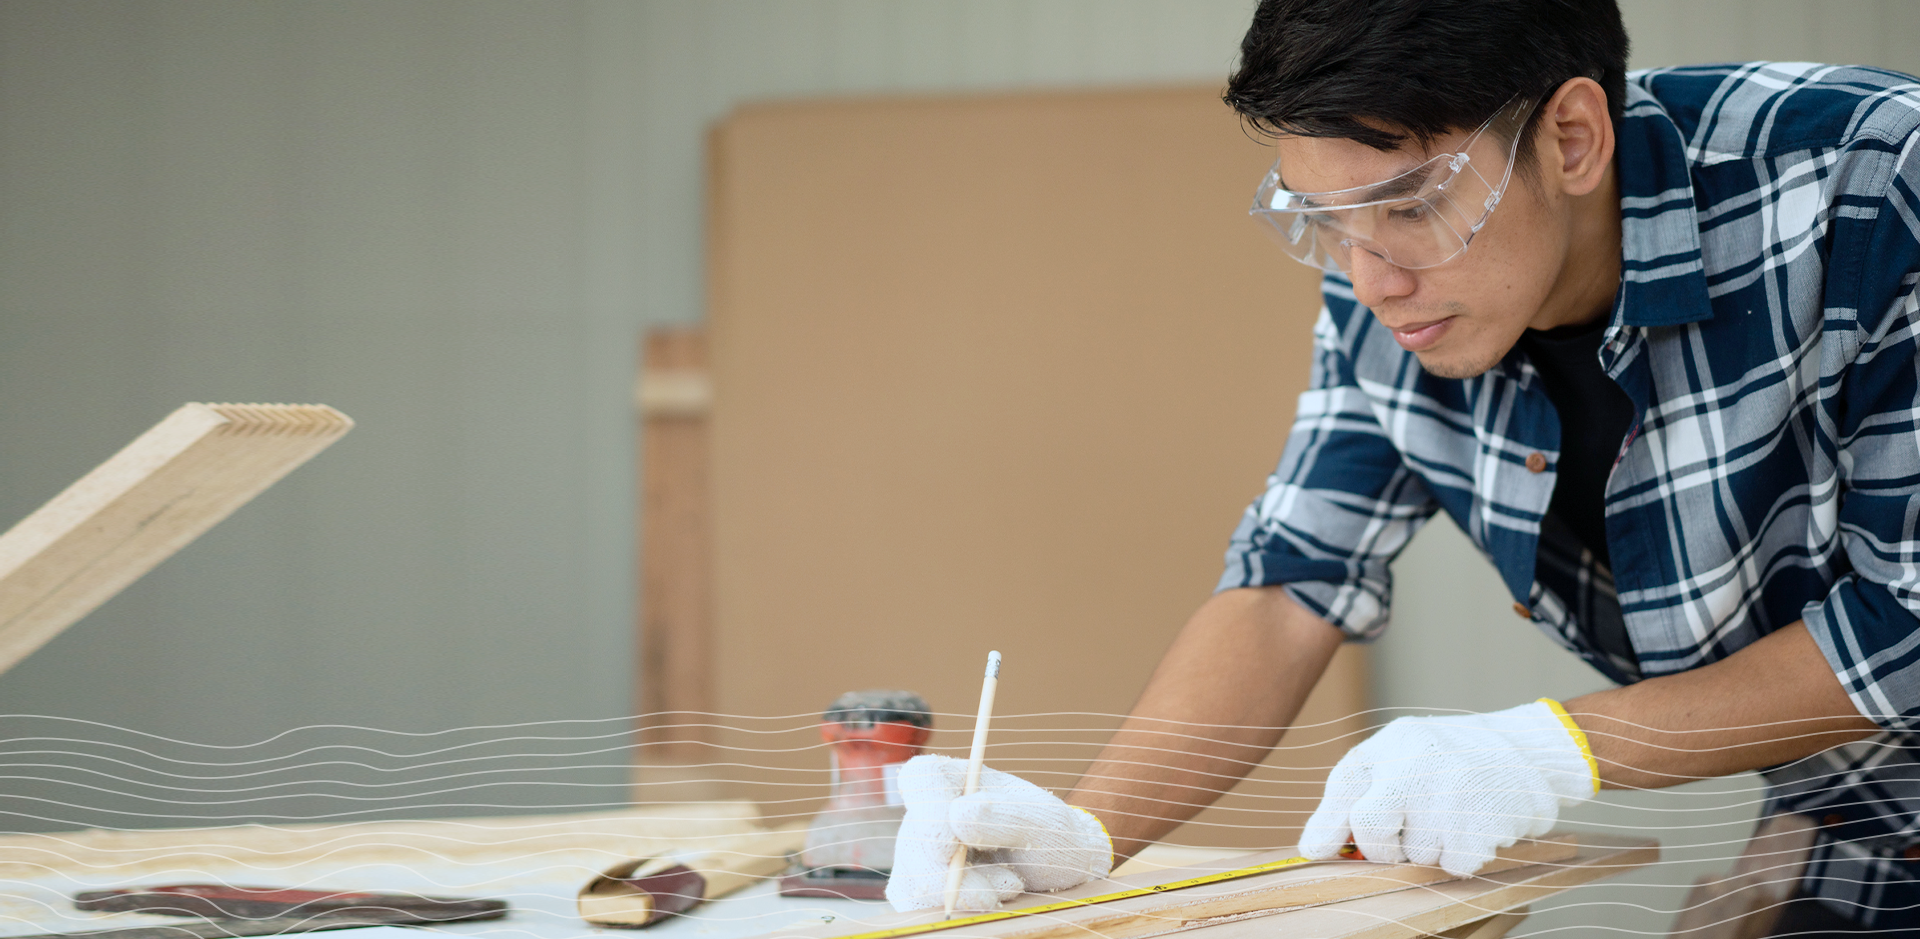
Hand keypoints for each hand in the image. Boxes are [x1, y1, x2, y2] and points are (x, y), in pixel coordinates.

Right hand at [885, 754, 1112, 912]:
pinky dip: (962, 907)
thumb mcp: (1044, 822)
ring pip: (916, 878)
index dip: (928, 808)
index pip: (921, 777)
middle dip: (949, 873)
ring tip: (1011, 884)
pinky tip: (996, 896)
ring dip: (965, 892)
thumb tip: (958, 812)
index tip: (951, 843)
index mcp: (958, 780)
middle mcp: (933, 812)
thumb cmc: (1052, 835)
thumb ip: (1006, 816)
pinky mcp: (925, 885)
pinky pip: (923, 903)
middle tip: (995, 889)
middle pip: (913, 838)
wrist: (1058, 870)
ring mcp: (925, 850)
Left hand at [1298, 699, 1597, 876]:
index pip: (1345, 789)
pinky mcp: (1484, 826)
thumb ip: (1350, 796)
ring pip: (1417, 856)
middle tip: (1407, 830)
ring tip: (1450, 814)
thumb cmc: (1447, 757)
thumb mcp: (1395, 754)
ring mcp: (1452, 797)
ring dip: (1430, 848)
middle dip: (1384, 846)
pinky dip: (1461, 856)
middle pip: (1373, 835)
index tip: (1317, 852)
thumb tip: (1311, 849)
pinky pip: (1453, 866)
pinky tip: (1473, 827)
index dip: (1328, 826)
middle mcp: (1418, 767)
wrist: (1528, 749)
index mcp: (1392, 745)